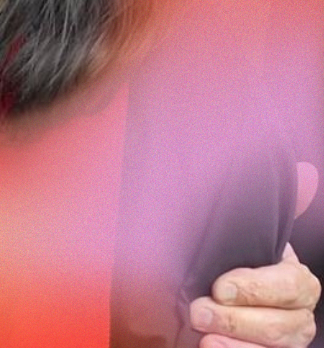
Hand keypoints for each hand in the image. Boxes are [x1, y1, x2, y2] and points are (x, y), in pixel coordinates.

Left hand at [191, 163, 319, 347]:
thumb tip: (305, 173)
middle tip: (199, 310)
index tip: (219, 286)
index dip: (256, 287)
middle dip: (237, 318)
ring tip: (203, 332)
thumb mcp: (243, 235)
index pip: (290, 285)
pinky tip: (210, 346)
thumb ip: (273, 207)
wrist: (201, 298)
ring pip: (274, 346)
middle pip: (283, 324)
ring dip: (236, 341)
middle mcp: (296, 314)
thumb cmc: (225, 264)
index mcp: (293, 280)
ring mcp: (284, 341)